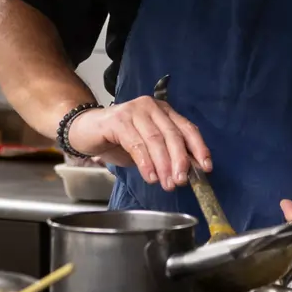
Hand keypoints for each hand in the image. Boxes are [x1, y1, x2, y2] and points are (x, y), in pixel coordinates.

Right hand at [67, 97, 210, 190]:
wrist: (85, 130)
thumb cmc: (118, 139)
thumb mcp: (148, 148)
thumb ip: (166, 154)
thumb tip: (186, 172)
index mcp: (164, 112)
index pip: (188, 128)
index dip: (199, 148)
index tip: (205, 168)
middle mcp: (151, 107)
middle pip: (173, 135)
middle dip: (180, 161)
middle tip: (181, 181)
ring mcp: (134, 111)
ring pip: (156, 140)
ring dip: (163, 165)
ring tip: (166, 183)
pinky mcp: (118, 120)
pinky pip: (136, 144)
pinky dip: (145, 162)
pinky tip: (150, 176)